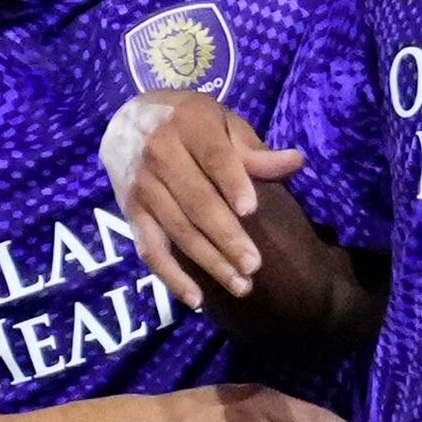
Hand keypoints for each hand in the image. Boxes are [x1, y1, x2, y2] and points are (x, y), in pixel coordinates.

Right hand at [104, 88, 292, 312]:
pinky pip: (151, 249)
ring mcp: (142, 186)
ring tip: (241, 286)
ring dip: (210, 262)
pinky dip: (171, 277)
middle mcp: (159, 153)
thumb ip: (253, 149)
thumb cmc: (189, 123)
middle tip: (254, 265)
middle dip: (226, 236)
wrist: (126, 122)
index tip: (250, 209)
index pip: (213, 156)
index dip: (231, 182)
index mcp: (188, 123)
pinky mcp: (131, 213)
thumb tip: (295, 162)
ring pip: (178, 230)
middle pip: (196, 201)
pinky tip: (197, 299)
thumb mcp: (222, 122)